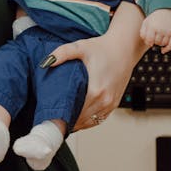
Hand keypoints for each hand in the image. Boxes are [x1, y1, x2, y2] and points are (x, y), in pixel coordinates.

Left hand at [41, 2, 145, 131]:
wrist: (124, 48)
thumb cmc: (103, 48)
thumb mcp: (80, 47)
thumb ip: (62, 53)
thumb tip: (46, 62)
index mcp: (96, 90)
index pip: (75, 112)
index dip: (62, 116)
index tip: (50, 117)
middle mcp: (105, 100)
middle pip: (82, 120)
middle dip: (67, 120)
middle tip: (53, 121)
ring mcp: (111, 103)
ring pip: (91, 122)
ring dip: (78, 123)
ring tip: (63, 121)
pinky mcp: (115, 103)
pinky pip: (100, 119)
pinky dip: (89, 121)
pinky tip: (78, 119)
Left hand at [140, 9, 170, 53]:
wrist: (164, 11)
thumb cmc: (153, 19)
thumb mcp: (145, 23)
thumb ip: (143, 33)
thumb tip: (147, 43)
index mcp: (153, 27)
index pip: (149, 40)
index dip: (148, 42)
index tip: (148, 41)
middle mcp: (161, 30)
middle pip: (156, 42)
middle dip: (154, 41)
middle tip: (154, 37)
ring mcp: (168, 32)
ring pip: (163, 44)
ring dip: (160, 43)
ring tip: (158, 37)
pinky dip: (167, 49)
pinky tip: (163, 51)